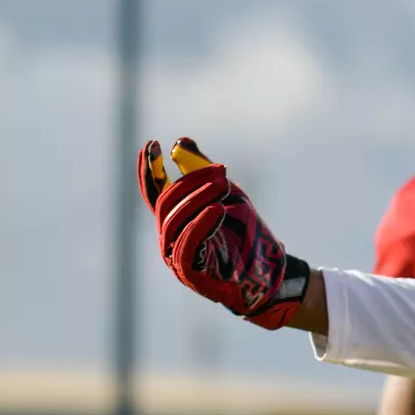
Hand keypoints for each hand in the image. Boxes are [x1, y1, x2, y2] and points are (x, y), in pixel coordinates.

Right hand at [138, 137, 309, 329]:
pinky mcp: (190, 274)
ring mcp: (175, 257)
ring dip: (198, 199)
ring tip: (224, 184)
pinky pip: (186, 247)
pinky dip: (199, 225)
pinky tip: (217, 209)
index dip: (148, 169)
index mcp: (174, 218)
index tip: (152, 144)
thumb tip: (181, 141)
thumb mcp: (227, 194)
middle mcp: (168, 237)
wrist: (265, 270)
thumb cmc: (244, 232)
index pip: (154, 192)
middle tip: (221, 170)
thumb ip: (202, 170)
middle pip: (166, 204)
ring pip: (173, 223)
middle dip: (191, 182)